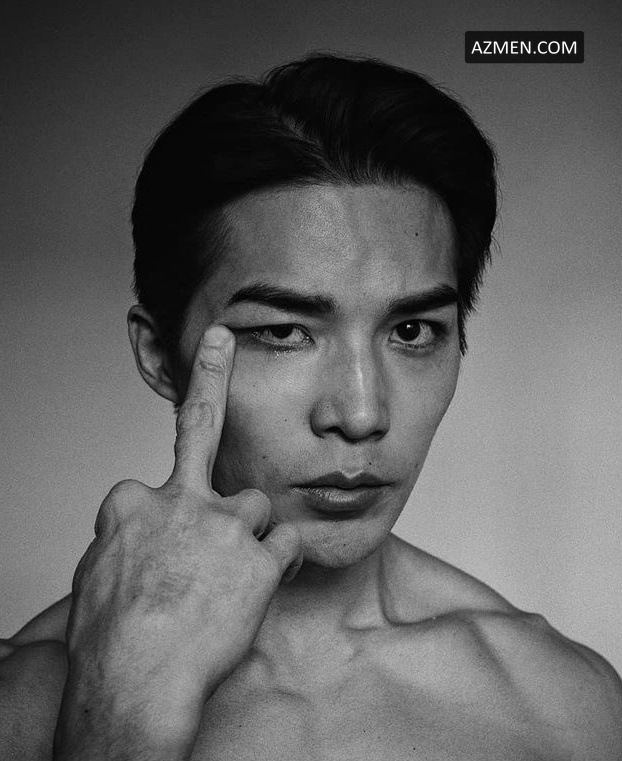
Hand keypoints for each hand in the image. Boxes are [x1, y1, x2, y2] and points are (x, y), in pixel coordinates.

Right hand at [53, 325, 301, 760]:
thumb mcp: (96, 576)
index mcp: (134, 501)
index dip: (164, 523)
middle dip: (209, 376)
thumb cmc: (110, 638)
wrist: (135, 679)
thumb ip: (125, 540)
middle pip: (200, 430)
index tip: (161, 541)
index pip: (159, 489)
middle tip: (219, 341)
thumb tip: (133, 536)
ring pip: (256, 508)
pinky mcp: (261, 553)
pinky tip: (264, 584)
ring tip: (228, 583)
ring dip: (250, 540)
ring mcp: (225, 521)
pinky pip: (289, 544)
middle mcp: (181, 499)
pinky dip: (282, 563)